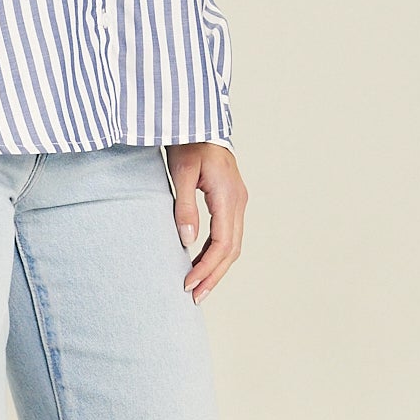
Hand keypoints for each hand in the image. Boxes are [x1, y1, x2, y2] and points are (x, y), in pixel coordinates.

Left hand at [166, 142, 244, 303]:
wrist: (200, 122)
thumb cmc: (189, 142)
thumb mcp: (181, 172)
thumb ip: (184, 206)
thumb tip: (186, 241)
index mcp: (228, 196)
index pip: (222, 243)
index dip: (206, 267)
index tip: (188, 283)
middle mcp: (238, 202)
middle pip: (231, 250)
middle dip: (213, 275)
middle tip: (195, 297)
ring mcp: (237, 202)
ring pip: (232, 245)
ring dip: (216, 267)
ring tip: (198, 287)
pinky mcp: (231, 201)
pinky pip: (228, 235)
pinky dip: (215, 253)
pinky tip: (201, 263)